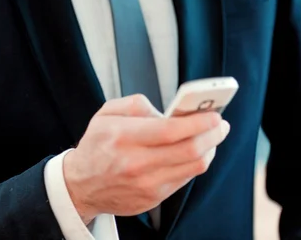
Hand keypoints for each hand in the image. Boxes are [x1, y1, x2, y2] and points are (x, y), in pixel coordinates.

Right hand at [63, 94, 229, 222]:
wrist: (81, 184)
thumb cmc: (96, 145)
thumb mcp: (106, 112)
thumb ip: (136, 104)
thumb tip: (165, 109)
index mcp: (124, 136)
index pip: (171, 131)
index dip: (198, 122)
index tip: (213, 114)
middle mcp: (136, 163)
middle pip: (189, 151)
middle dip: (212, 135)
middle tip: (220, 124)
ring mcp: (147, 184)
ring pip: (192, 167)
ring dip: (209, 149)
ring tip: (212, 135)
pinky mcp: (153, 197)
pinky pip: (184, 179)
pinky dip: (195, 163)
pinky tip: (196, 151)